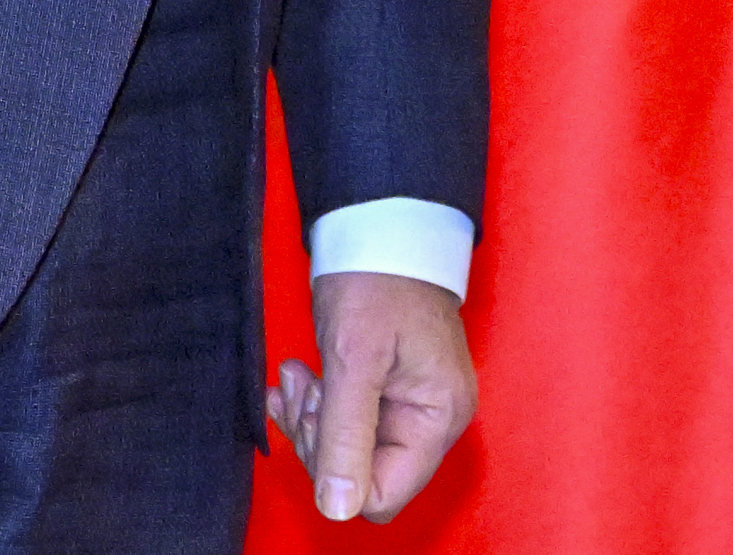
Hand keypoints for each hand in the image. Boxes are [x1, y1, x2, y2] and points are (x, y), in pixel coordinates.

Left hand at [266, 270, 472, 521]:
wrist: (381, 225)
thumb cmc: (377, 280)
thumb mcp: (354, 359)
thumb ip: (346, 436)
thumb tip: (338, 509)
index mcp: (437, 417)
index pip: (382, 493)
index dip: (336, 469)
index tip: (315, 417)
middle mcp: (431, 419)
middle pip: (362, 474)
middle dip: (319, 438)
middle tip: (301, 390)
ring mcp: (409, 405)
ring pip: (348, 449)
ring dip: (311, 419)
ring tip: (294, 376)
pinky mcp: (387, 390)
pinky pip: (345, 422)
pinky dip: (315, 405)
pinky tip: (296, 378)